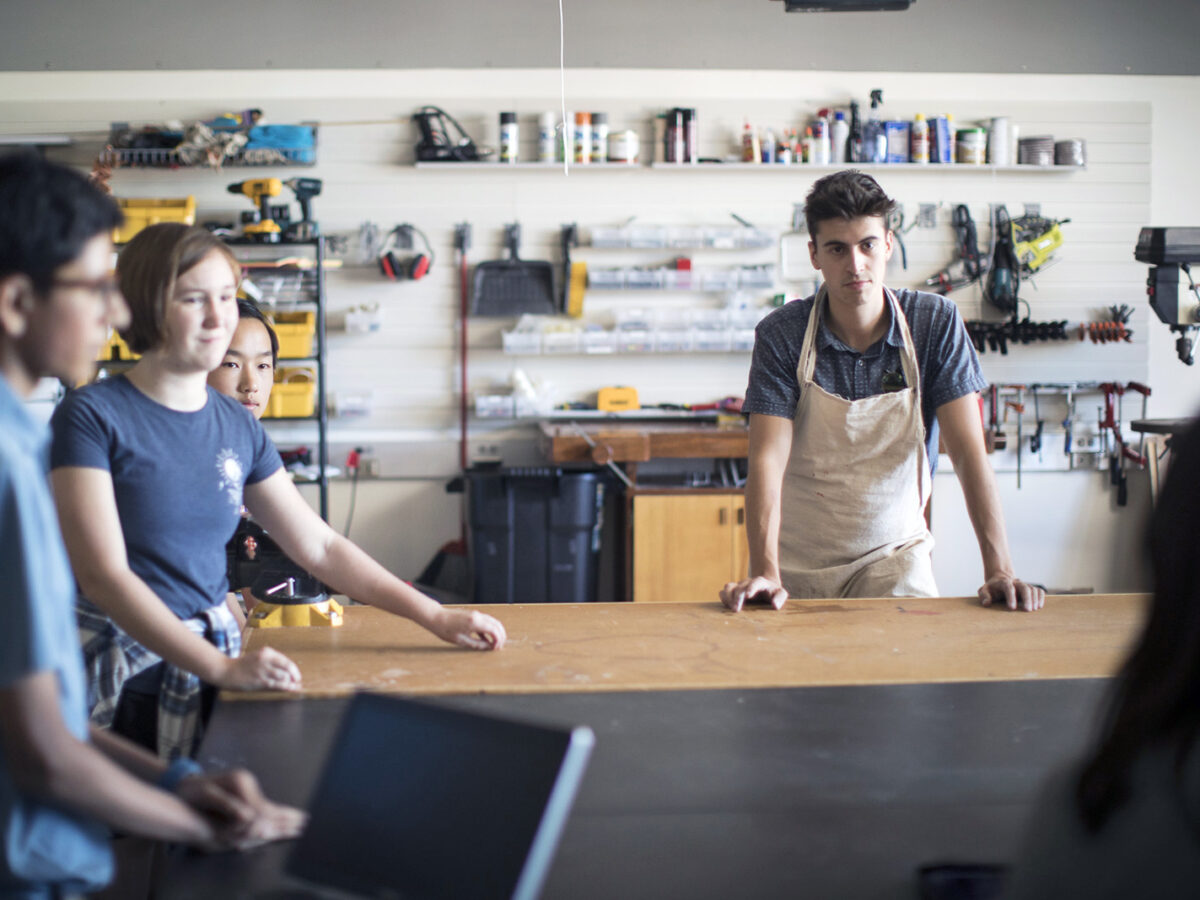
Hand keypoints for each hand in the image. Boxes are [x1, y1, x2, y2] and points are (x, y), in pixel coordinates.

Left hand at [179, 769, 306, 850]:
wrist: (185, 783)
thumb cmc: (193, 791)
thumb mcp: (207, 795)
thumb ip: (227, 805)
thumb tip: (246, 816)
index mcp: (240, 783)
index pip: (259, 806)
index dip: (267, 820)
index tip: (276, 830)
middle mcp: (247, 783)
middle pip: (268, 804)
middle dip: (285, 814)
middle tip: (304, 820)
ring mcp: (247, 786)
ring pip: (267, 805)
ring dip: (282, 814)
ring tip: (300, 818)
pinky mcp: (245, 790)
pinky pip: (261, 805)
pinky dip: (273, 812)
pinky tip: (279, 816)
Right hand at [214, 646, 302, 691]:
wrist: (226, 671)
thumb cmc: (243, 666)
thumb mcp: (258, 657)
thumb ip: (271, 661)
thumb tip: (287, 671)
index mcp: (266, 652)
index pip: (286, 660)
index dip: (294, 669)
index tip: (297, 675)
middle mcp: (266, 659)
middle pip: (287, 667)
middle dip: (295, 676)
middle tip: (298, 682)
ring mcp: (262, 670)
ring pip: (283, 676)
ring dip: (290, 682)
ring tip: (293, 687)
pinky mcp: (259, 680)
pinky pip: (276, 684)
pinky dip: (285, 687)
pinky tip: (289, 689)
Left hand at [430, 607, 506, 649]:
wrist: (436, 617)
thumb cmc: (446, 629)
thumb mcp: (461, 640)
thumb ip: (477, 644)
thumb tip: (488, 647)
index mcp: (475, 622)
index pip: (494, 630)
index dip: (498, 640)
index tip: (496, 649)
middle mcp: (478, 616)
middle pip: (496, 624)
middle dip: (500, 636)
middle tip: (499, 646)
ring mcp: (476, 614)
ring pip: (492, 622)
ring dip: (496, 631)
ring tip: (495, 643)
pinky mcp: (473, 614)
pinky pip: (486, 621)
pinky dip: (489, 629)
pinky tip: (486, 638)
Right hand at [720, 576, 787, 611]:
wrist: (765, 586)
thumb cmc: (773, 592)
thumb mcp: (780, 594)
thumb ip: (780, 598)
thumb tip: (775, 605)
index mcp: (761, 582)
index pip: (756, 582)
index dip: (751, 588)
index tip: (747, 596)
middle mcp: (748, 582)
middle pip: (740, 587)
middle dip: (737, 598)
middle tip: (736, 610)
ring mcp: (739, 586)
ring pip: (729, 587)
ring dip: (728, 598)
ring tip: (731, 609)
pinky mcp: (733, 591)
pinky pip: (724, 591)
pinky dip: (724, 598)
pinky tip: (727, 607)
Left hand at [978, 574, 1045, 610]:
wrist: (1000, 580)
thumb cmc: (992, 588)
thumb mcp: (984, 590)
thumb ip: (984, 595)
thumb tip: (987, 603)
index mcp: (1004, 582)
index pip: (1008, 587)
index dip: (1011, 597)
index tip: (1012, 608)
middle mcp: (1016, 583)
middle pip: (1024, 587)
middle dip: (1027, 598)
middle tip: (1027, 610)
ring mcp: (1024, 585)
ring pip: (1032, 589)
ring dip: (1034, 599)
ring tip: (1034, 609)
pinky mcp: (1030, 589)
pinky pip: (1038, 591)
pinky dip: (1041, 597)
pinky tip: (1039, 606)